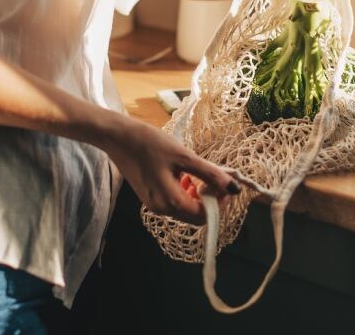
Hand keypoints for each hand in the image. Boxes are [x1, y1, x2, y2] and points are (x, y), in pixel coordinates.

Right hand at [105, 116, 240, 225]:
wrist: (119, 137)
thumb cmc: (151, 144)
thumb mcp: (185, 156)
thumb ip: (210, 174)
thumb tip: (235, 188)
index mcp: (170, 202)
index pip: (205, 215)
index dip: (219, 202)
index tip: (225, 183)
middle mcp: (161, 210)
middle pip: (196, 216)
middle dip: (209, 199)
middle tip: (214, 177)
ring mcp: (154, 205)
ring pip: (186, 209)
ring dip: (197, 195)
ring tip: (197, 173)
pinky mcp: (150, 198)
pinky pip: (175, 202)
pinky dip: (185, 192)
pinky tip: (184, 174)